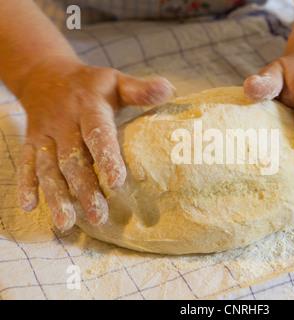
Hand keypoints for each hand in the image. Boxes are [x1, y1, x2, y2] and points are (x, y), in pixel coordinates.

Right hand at [17, 57, 173, 230]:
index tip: (117, 183)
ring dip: (56, 195)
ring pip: (48, 167)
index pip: (97, 133)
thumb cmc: (91, 84)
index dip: (106, 157)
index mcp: (89, 106)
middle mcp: (64, 122)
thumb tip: (167, 88)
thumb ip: (139, 89)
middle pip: (73, 159)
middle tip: (98, 216)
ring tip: (66, 223)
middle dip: (84, 189)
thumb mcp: (115, 80)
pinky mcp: (31, 141)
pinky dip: (26, 184)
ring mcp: (45, 133)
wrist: (45, 74)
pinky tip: (29, 206)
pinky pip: (26, 163)